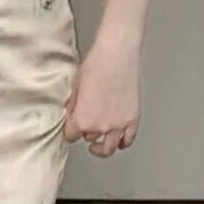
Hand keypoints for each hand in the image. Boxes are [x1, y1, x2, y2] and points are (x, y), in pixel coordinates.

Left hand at [63, 35, 139, 156]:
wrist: (117, 55)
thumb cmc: (96, 65)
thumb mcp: (75, 87)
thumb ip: (73, 106)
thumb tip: (72, 114)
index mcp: (82, 120)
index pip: (71, 136)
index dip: (70, 131)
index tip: (71, 128)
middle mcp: (100, 126)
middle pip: (89, 138)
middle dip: (86, 132)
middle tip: (86, 128)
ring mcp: (118, 125)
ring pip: (109, 147)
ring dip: (103, 147)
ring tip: (99, 146)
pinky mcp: (133, 119)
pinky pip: (128, 140)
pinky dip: (123, 143)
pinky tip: (119, 142)